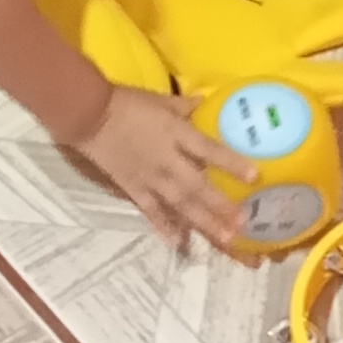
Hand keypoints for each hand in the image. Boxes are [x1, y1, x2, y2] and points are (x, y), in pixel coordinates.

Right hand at [82, 87, 247, 250]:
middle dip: (221, 206)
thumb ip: (186, 105)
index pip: (210, 150)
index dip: (232, 164)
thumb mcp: (162, 99)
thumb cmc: (128, 103)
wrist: (89, 115)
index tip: (254, 177)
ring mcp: (150, 178)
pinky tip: (178, 243)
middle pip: (198, 187)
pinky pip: (151, 211)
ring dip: (203, 222)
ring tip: (225, 239)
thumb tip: (207, 101)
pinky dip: (164, 227)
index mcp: (176, 134)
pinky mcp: (133, 188)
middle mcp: (167, 160)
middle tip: (243, 224)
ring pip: (180, 204)